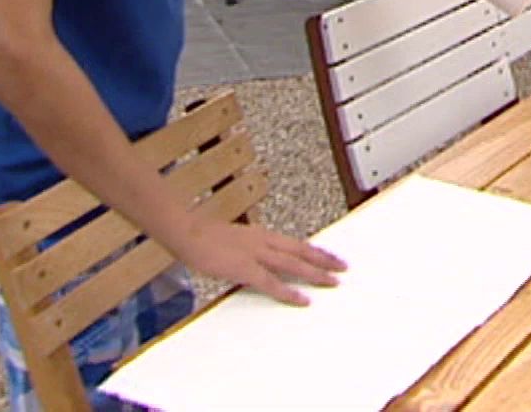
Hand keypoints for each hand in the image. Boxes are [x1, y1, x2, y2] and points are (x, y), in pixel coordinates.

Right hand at [173, 218, 345, 306]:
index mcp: (260, 234)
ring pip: (293, 265)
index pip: (294, 243)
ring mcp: (256, 254)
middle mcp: (263, 241)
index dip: (314, 250)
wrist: (187, 231)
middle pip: (301, 251)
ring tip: (333, 281)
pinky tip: (302, 300)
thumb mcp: (232, 239)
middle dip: (323, 259)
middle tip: (342, 267)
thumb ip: (247, 248)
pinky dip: (289, 292)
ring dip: (315, 273)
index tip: (329, 255)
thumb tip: (255, 262)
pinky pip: (272, 283)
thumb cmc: (203, 235)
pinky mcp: (245, 269)